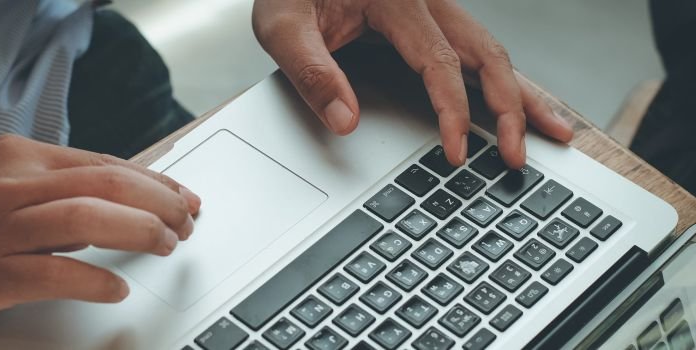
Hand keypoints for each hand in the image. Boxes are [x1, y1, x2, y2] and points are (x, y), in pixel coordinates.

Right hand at [0, 135, 199, 329]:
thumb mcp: (0, 183)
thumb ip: (57, 191)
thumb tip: (116, 209)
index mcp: (21, 157)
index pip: (107, 164)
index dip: (157, 183)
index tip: (185, 198)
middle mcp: (12, 184)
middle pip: (109, 183)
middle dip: (161, 203)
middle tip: (188, 223)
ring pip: (88, 218)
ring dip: (140, 232)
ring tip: (166, 246)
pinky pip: (54, 272)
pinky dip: (95, 281)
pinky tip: (116, 289)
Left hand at [253, 0, 573, 167]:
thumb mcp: (283, 28)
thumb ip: (311, 72)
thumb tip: (345, 121)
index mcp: (396, 0)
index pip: (439, 61)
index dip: (453, 110)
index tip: (457, 152)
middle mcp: (425, 2)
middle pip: (486, 53)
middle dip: (509, 107)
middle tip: (517, 155)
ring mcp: (433, 12)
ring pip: (491, 51)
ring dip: (522, 94)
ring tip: (553, 131)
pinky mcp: (429, 25)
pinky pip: (475, 53)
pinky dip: (502, 83)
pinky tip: (516, 106)